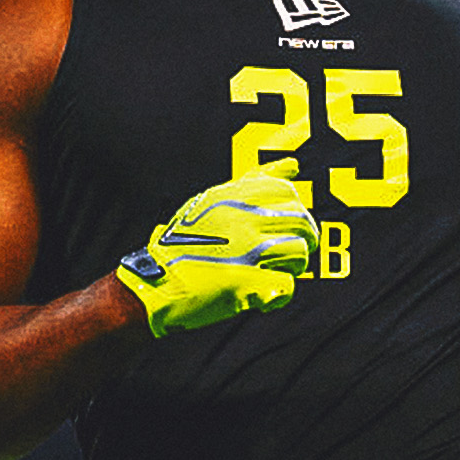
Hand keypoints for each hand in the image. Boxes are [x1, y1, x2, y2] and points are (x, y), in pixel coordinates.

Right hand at [115, 158, 319, 338]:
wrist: (156, 282)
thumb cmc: (185, 241)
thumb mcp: (213, 200)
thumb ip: (253, 182)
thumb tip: (294, 165)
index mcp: (232, 197)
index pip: (286, 192)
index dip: (294, 210)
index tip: (284, 224)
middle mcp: (242, 219)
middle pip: (300, 222)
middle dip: (304, 239)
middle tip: (290, 252)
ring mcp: (245, 250)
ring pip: (299, 252)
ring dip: (294, 265)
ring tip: (276, 271)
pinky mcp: (246, 283)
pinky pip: (287, 285)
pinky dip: (280, 293)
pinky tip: (264, 294)